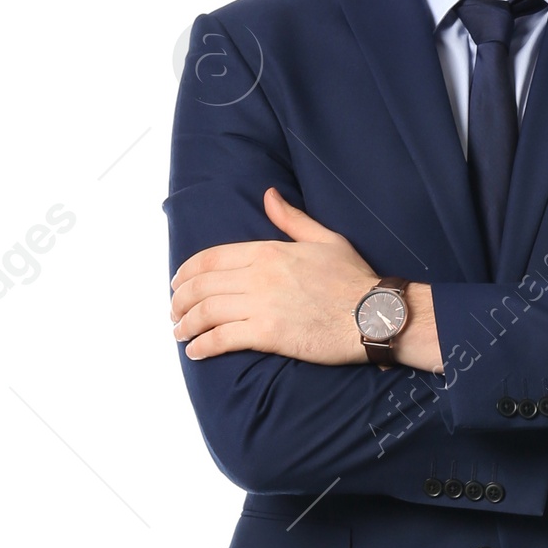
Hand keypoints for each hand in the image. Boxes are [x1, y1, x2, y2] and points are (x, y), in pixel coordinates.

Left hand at [171, 188, 376, 362]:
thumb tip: (269, 195)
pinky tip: (195, 352)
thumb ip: (291, 219)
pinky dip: (203, 345)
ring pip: (206, 312)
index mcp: (267, 251)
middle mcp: (258, 275)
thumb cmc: (353, 279)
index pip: (210, 259)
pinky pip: (222, 339)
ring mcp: (262, 305)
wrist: (373, 314)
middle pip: (201, 286)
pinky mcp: (268, 334)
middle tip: (174, 312)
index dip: (186, 273)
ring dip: (186, 324)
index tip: (177, 284)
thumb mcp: (324, 238)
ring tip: (180, 333)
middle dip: (179, 300)